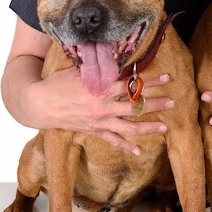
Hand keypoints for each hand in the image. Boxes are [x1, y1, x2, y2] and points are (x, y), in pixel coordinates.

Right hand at [23, 67, 173, 154]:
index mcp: (102, 90)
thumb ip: (100, 69)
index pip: (132, 86)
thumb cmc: (59, 84)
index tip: (166, 78)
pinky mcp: (93, 132)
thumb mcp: (80, 71)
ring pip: (129, 127)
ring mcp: (99, 122)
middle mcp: (104, 108)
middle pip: (136, 107)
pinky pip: (113, 140)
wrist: (40, 104)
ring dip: (148, 127)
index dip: (151, 82)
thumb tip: (117, 61)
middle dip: (156, 104)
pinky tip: (138, 151)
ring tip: (164, 127)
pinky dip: (126, 146)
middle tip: (172, 102)